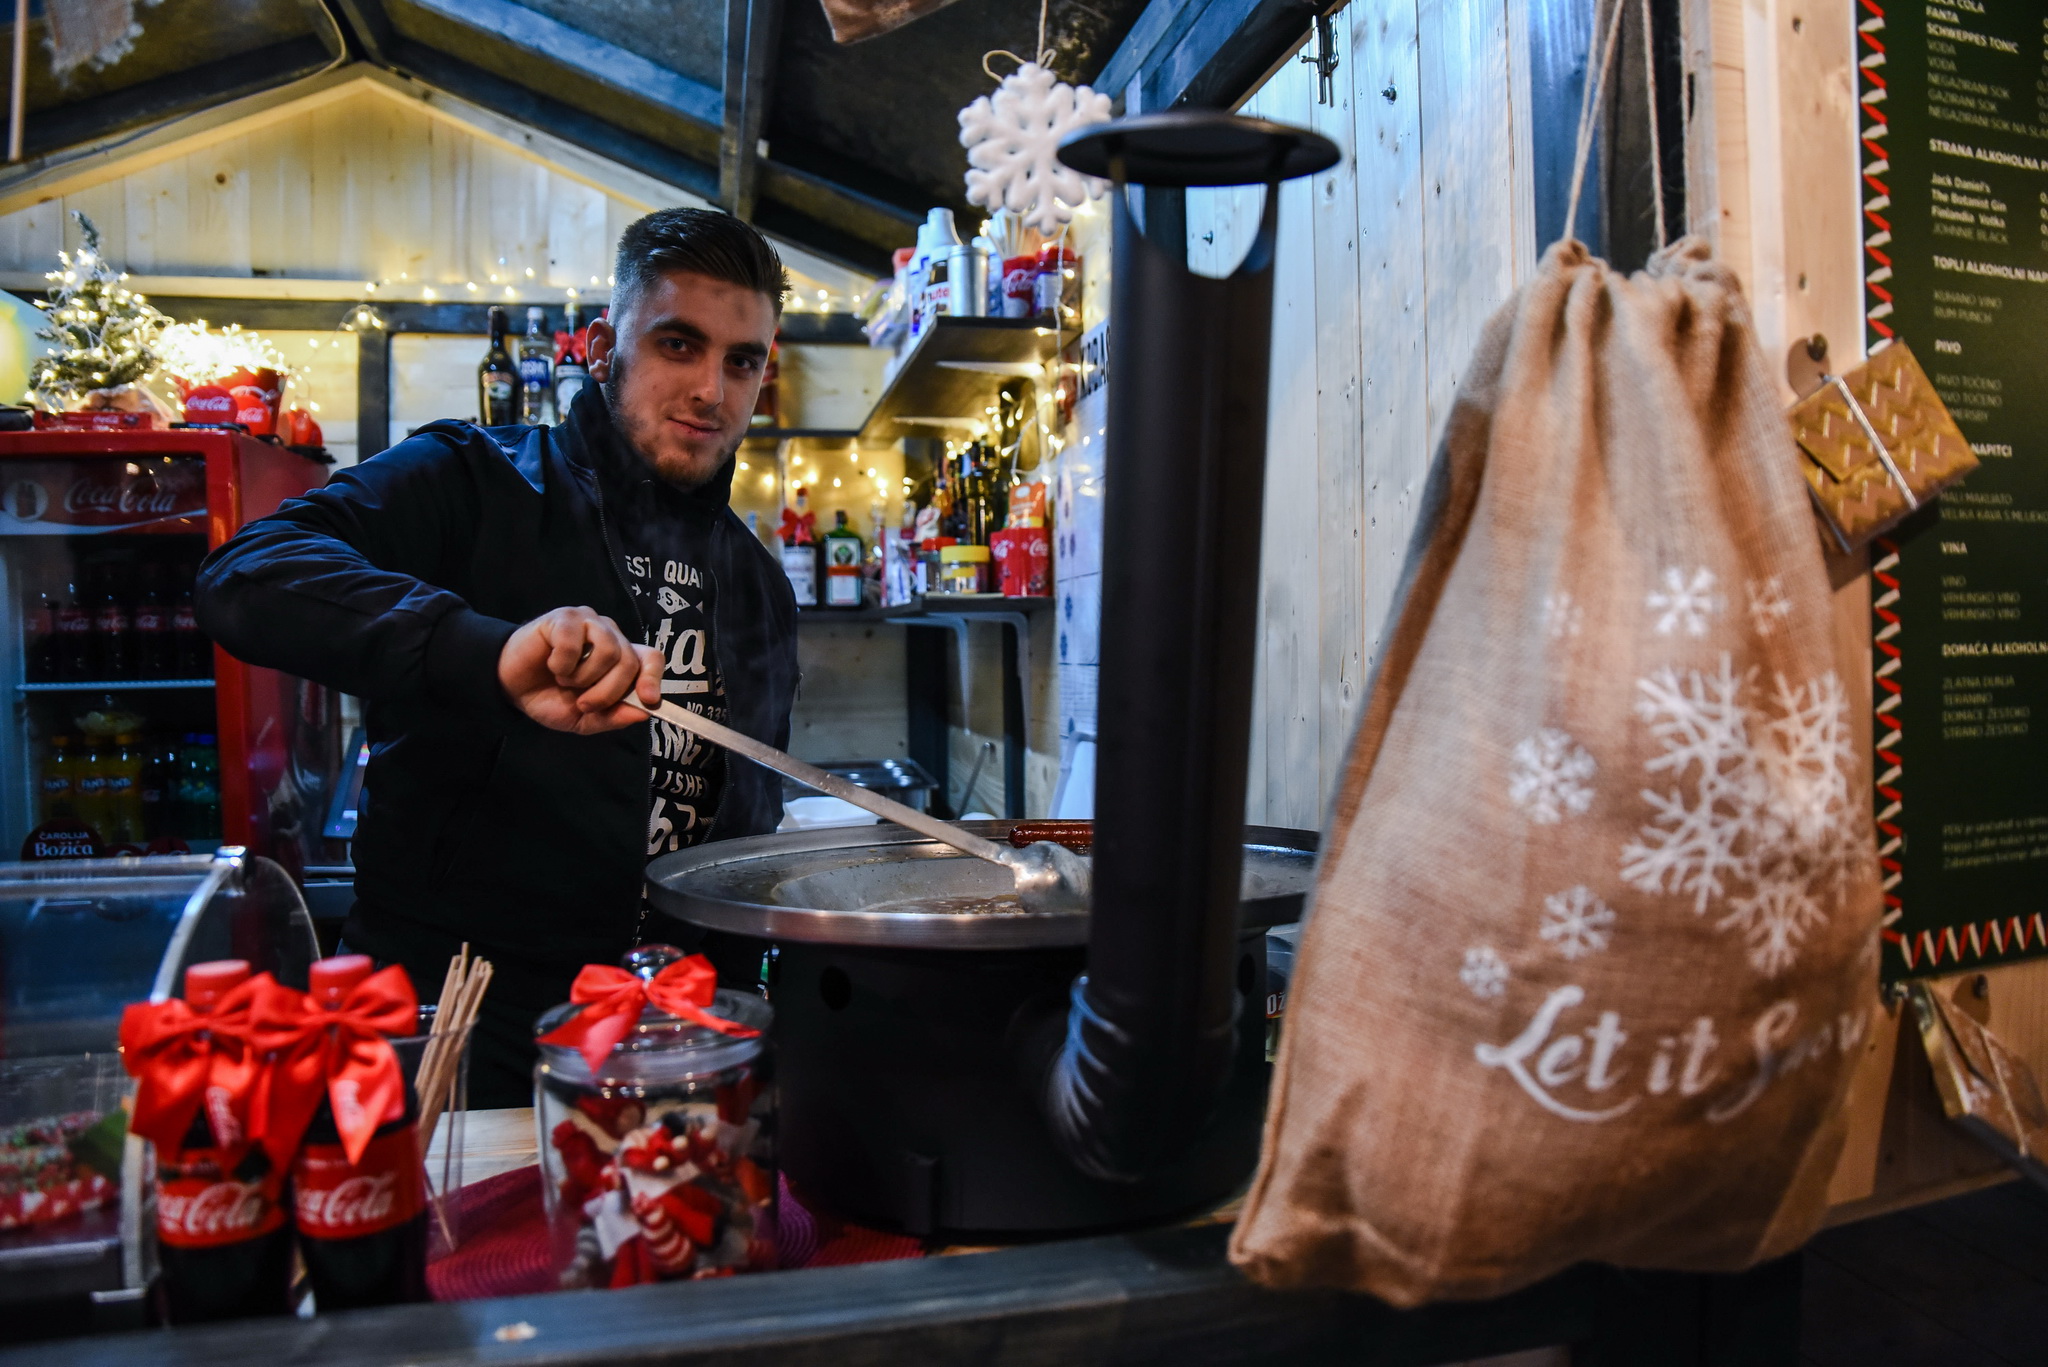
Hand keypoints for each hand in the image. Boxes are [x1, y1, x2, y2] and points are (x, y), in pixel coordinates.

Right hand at [497, 606, 661, 733]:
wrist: (511, 686)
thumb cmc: (550, 697)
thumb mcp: (584, 719)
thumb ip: (612, 717)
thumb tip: (642, 713)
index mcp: (620, 658)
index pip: (651, 658)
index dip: (653, 677)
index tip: (648, 698)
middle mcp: (609, 635)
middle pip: (629, 661)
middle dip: (608, 692)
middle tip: (583, 703)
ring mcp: (588, 622)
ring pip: (608, 650)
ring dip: (583, 677)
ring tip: (565, 680)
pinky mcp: (565, 617)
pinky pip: (575, 642)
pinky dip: (562, 663)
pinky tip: (552, 664)